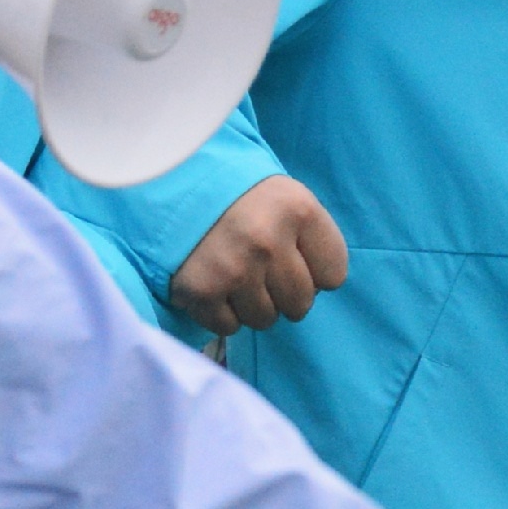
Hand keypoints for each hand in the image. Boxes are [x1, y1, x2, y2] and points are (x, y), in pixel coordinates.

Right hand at [164, 176, 347, 333]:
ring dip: (253, 305)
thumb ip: (311, 239)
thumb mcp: (288, 198)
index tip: (293, 256)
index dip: (314, 270)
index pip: (333, 276)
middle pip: (300, 304)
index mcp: (298, 211)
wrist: (173, 181)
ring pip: (265, 319)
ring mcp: (233, 269)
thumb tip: (317, 290)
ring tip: (236, 275)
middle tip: (262, 270)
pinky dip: (221, 312)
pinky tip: (214, 285)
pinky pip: (228, 326)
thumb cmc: (241, 194)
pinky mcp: (200, 291)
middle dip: (284, 293)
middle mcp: (268, 241)